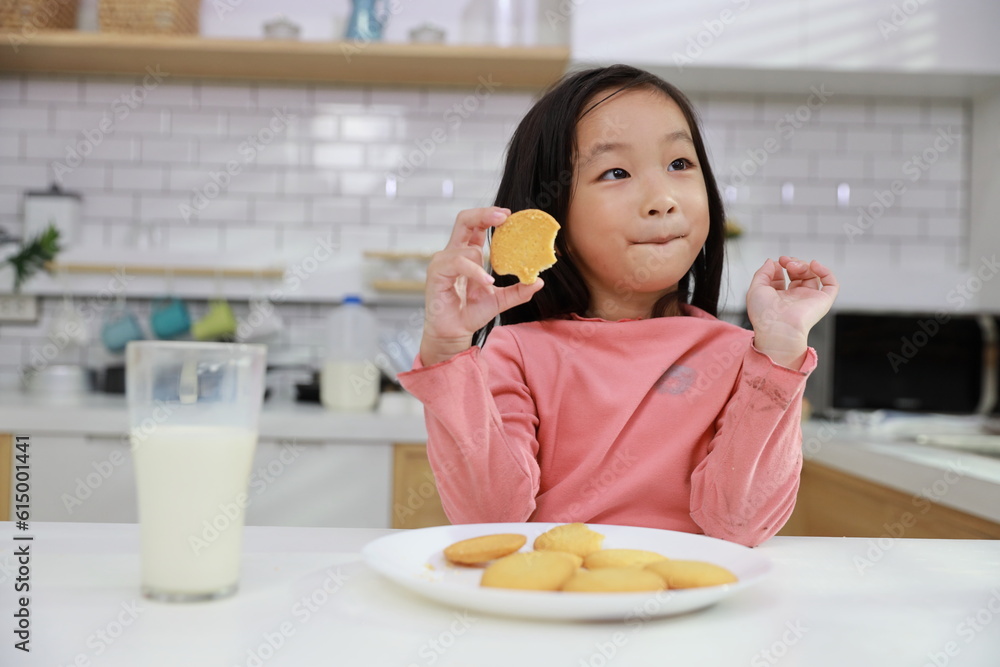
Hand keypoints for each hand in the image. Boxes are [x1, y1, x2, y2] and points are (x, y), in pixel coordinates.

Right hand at [419, 207, 544, 365]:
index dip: (490, 216)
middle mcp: (453, 253)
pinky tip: (485, 283)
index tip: (509, 216)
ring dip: (481, 264)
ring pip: (466, 249)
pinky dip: (474, 272)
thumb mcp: (500, 300)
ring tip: (491, 283)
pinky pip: (457, 263)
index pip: (476, 226)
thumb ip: (518, 291)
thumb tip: (539, 282)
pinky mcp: (436, 272)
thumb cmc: (471, 313)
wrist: (455, 332)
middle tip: (504, 217)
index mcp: (468, 254)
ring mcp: (443, 261)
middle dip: (484, 214)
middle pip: (464, 220)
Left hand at [746, 256, 838, 368]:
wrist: (779, 329)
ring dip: (803, 265)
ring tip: (793, 266)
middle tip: (785, 262)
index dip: (778, 267)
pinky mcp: (822, 301)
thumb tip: (771, 262)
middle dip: (792, 263)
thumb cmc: (765, 315)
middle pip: (797, 274)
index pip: (781, 278)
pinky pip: (831, 284)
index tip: (776, 263)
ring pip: (812, 276)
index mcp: (778, 298)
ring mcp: (808, 298)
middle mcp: (794, 298)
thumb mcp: (756, 289)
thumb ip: (762, 273)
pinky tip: (814, 265)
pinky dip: (825, 272)